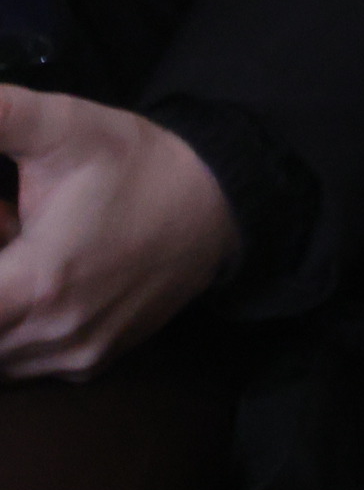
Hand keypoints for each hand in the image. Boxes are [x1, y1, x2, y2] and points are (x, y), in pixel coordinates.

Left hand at [0, 86, 241, 377]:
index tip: (1, 222)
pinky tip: (42, 282)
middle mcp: (52, 335)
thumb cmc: (136, 164)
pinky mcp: (91, 364)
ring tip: (22, 253)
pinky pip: (23, 362)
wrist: (217, 201)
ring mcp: (73, 357)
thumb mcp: (61, 126)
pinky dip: (16, 329)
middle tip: (8, 225)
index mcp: (35, 286)